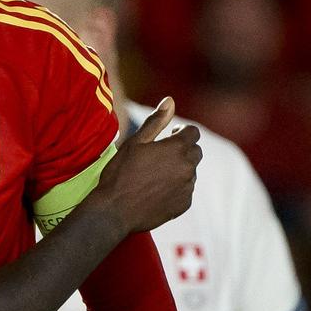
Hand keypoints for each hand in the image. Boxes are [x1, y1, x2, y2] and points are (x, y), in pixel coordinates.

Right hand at [92, 99, 201, 233]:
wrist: (114, 211)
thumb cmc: (120, 173)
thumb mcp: (135, 143)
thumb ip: (156, 121)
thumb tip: (170, 100)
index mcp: (177, 148)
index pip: (193, 133)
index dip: (181, 133)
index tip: (168, 137)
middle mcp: (187, 167)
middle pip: (195, 152)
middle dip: (183, 151)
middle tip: (161, 156)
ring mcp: (187, 187)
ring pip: (191, 172)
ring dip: (179, 170)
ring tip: (156, 175)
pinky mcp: (184, 204)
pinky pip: (186, 191)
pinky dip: (177, 188)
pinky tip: (157, 191)